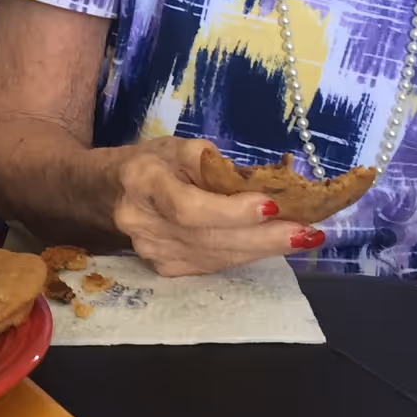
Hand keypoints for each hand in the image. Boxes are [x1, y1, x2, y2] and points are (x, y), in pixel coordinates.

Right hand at [112, 139, 322, 275]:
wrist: (108, 193)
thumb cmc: (150, 162)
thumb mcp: (178, 147)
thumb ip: (215, 165)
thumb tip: (263, 185)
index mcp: (143, 183)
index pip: (188, 207)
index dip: (230, 212)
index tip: (272, 205)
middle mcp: (145, 224)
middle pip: (210, 238)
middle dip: (265, 237)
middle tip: (309, 232)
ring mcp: (154, 253)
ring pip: (218, 256)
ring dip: (265, 248)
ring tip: (304, 237)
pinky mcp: (166, 269)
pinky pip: (214, 264)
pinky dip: (246, 254)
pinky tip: (273, 243)